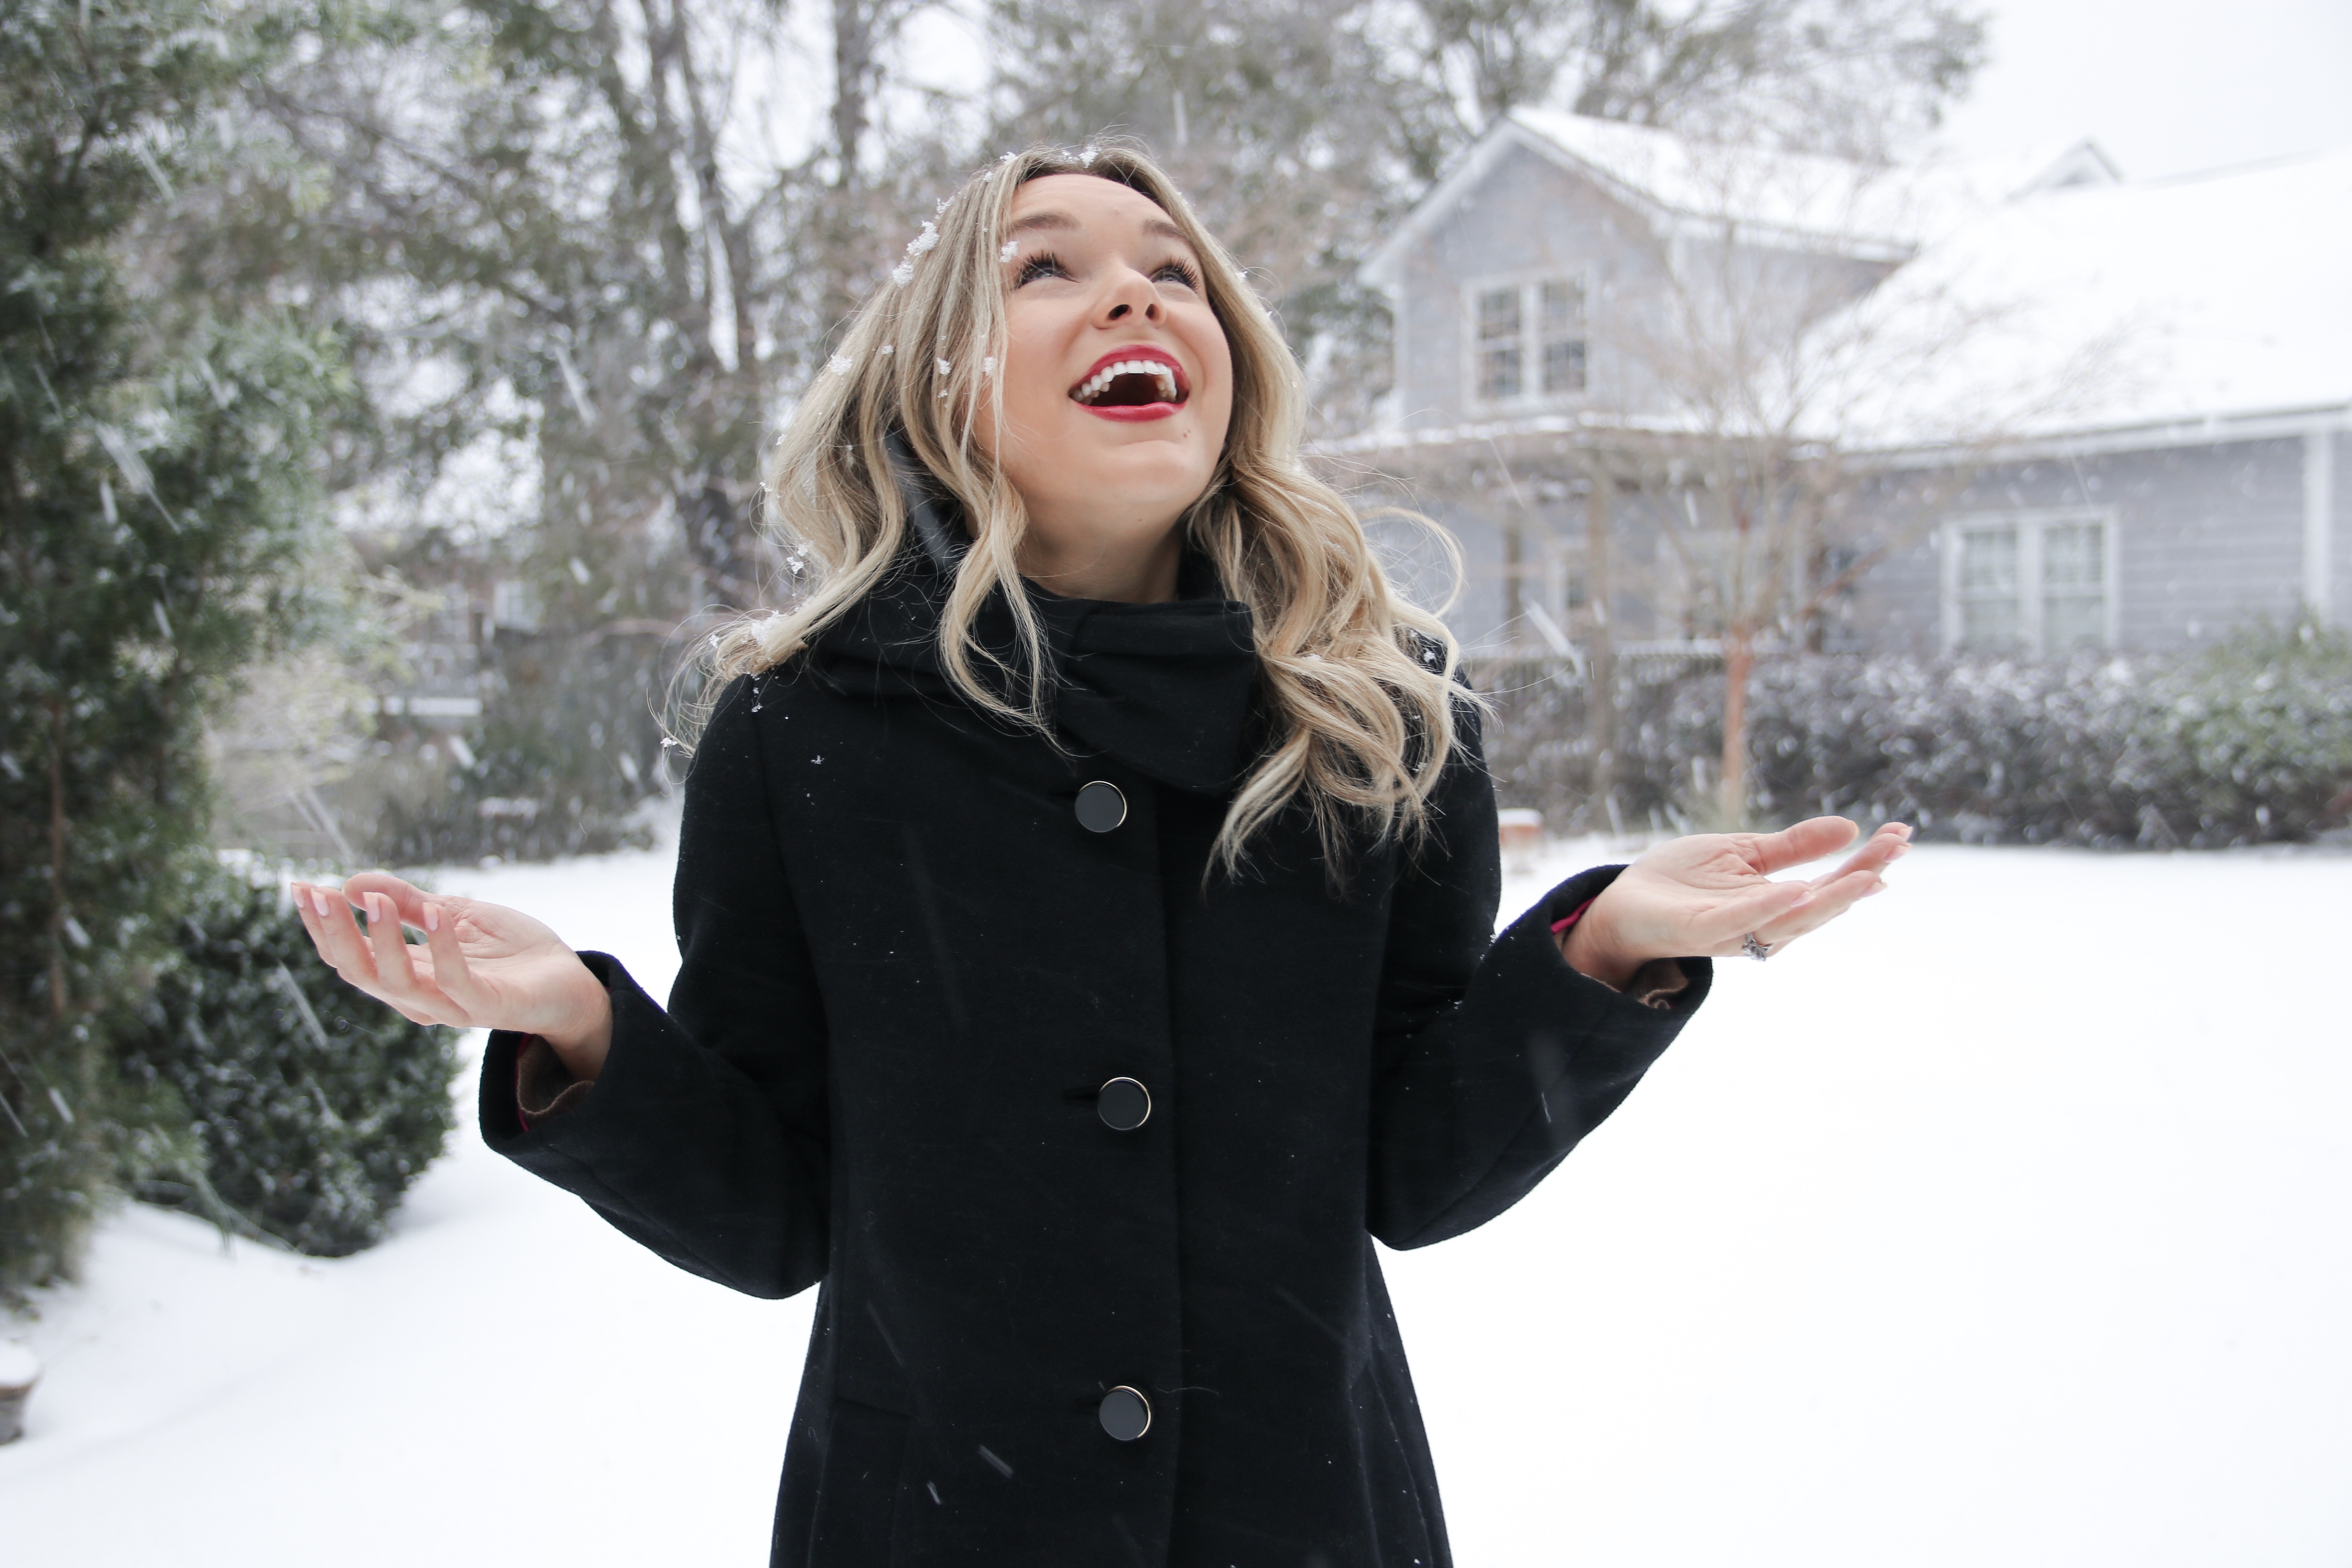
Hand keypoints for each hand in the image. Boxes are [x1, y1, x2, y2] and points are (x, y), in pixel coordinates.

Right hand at [288, 872, 613, 1079]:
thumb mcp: (452, 915)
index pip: (349, 956)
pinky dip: (442, 949)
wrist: (569, 981)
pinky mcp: (488, 1006)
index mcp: (406, 974)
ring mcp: (452, 1005)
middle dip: (334, 934)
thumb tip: (352, 883)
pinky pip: (456, 982)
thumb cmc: (509, 952)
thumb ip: (408, 903)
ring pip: (398, 982)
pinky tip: (437, 914)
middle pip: (360, 973)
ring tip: (376, 900)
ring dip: (383, 940)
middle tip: (317, 894)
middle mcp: (419, 996)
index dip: (322, 926)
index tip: (300, 888)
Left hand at [1562, 817, 1910, 988]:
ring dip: (1831, 898)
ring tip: (1867, 875)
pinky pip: (1743, 922)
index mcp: (1778, 903)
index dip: (1868, 860)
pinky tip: (1798, 889)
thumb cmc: (1682, 881)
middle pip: (1824, 904)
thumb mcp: (1745, 853)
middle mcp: (1766, 923)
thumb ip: (1794, 847)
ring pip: (1793, 918)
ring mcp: (1737, 930)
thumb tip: (1849, 826)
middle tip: (1898, 847)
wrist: (1624, 903)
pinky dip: (1771, 907)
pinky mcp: (1705, 930)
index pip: (1832, 882)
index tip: (1902, 834)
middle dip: (1862, 876)